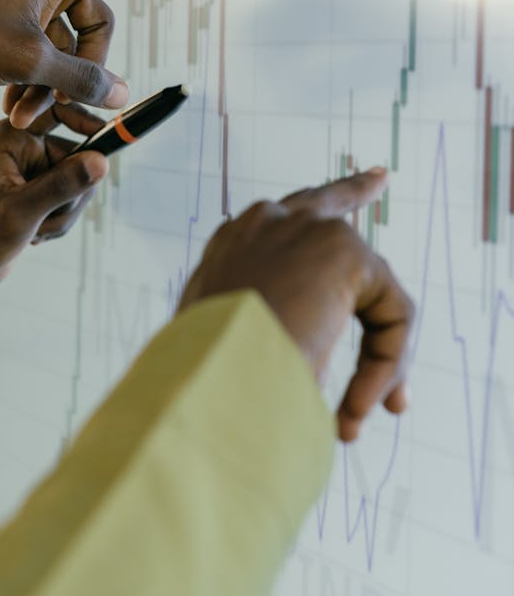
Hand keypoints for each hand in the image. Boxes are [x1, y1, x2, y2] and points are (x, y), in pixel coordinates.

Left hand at [0, 0, 208, 125]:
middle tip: (60, 113)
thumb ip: (79, 80)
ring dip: (50, 84)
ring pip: (61, 43)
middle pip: (94, 24)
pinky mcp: (5, 9)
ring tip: (25, 117)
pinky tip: (13, 107)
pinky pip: (37, 43)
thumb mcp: (27, 62)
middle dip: (80, 73)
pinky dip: (32, 75)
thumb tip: (121, 95)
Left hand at [0, 104, 107, 320]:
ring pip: (76, 184)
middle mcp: (20, 149)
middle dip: (70, 196)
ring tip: (36, 231)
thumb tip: (102, 162)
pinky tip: (35, 235)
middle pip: (77, 158)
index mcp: (10, 138)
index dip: (88, 125)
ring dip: (64, 214)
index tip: (108, 149)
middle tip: (46, 219)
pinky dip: (58, 221)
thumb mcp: (22, 212)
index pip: (61, 114)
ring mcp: (27, 171)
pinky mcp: (33, 192)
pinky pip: (67, 201)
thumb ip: (63, 185)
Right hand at [179, 168, 413, 440]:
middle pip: (324, 201)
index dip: (307, 219)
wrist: (208, 377)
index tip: (329, 198)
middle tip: (379, 178)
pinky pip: (391, 317)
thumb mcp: (219, 354)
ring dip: (375, 365)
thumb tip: (281, 375)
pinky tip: (355, 407)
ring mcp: (305, 230)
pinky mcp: (344, 251)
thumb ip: (249, 340)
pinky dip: (383, 369)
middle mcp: (264, 225)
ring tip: (351, 417)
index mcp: (229, 250)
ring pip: (370, 295)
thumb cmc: (205, 379)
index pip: (276, 224)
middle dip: (355, 190)